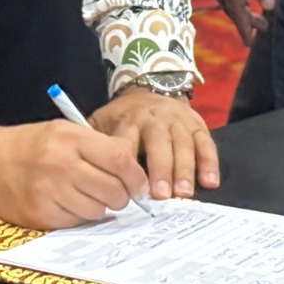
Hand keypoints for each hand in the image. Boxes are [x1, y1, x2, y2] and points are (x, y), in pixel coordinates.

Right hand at [0, 122, 149, 228]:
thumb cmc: (31, 146)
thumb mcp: (63, 132)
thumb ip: (97, 148)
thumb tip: (135, 176)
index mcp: (70, 138)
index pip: (120, 159)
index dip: (136, 176)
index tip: (139, 184)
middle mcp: (60, 163)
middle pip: (113, 189)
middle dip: (122, 196)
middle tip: (116, 194)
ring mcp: (49, 190)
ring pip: (97, 210)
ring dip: (100, 207)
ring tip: (87, 196)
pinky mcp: (40, 213)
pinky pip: (76, 222)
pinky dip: (79, 216)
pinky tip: (69, 204)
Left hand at [91, 86, 218, 200]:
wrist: (149, 88)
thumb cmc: (123, 117)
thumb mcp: (102, 123)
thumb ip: (91, 143)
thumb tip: (74, 171)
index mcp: (128, 120)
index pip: (127, 144)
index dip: (128, 166)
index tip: (128, 187)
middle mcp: (154, 119)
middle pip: (159, 144)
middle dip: (160, 169)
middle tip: (160, 195)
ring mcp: (177, 121)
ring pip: (183, 144)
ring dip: (184, 170)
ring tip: (183, 193)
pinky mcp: (197, 124)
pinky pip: (206, 143)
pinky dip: (209, 163)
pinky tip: (209, 182)